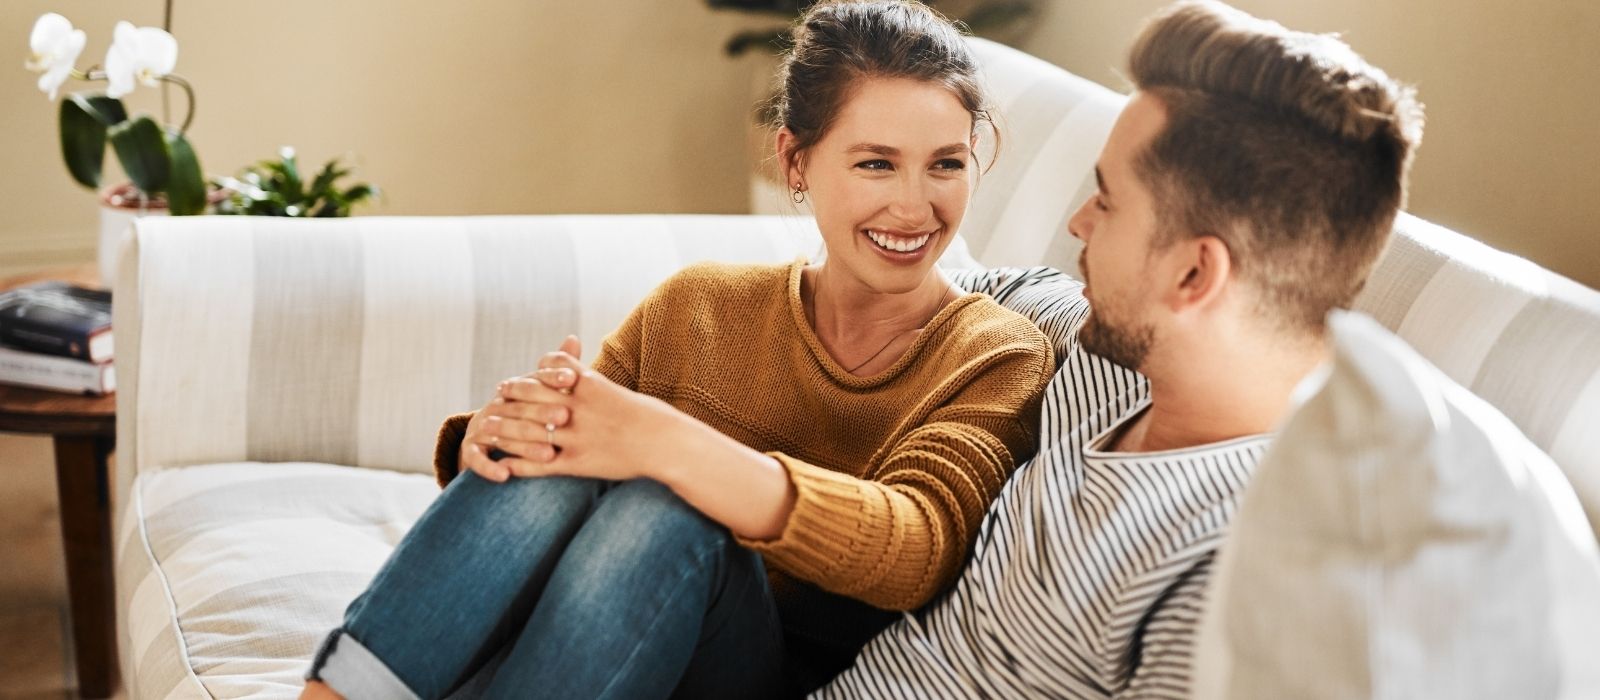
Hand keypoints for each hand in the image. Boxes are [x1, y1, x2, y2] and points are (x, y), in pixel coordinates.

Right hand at [458, 336, 582, 482]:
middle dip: (542, 412)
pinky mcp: (470, 449)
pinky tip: (505, 476)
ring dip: (525, 446)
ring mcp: (481, 427)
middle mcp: (496, 405)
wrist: (486, 436)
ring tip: (549, 456)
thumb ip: (559, 368)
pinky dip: (489, 467)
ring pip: (503, 434)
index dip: (551, 376)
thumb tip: (574, 337)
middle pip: (519, 407)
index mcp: (514, 390)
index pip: (533, 379)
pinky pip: (477, 458)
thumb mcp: (542, 393)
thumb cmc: (525, 412)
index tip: (572, 378)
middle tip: (565, 417)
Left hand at [493, 348, 689, 481]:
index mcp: (589, 385)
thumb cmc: (651, 419)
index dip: (529, 373)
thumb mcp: (621, 393)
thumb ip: (594, 384)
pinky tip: (504, 466)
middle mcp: (578, 408)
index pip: (549, 368)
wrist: (667, 445)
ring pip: (528, 430)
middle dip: (510, 396)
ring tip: (488, 430)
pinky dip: (519, 465)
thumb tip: (578, 375)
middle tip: (496, 398)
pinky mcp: (577, 463)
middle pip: (531, 395)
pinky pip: (539, 464)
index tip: (513, 380)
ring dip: (505, 430)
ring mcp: (575, 436)